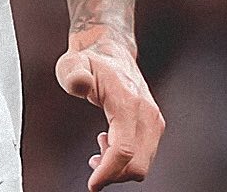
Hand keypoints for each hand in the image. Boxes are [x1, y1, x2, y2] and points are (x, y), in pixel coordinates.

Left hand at [56, 37, 164, 189]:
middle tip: (92, 161)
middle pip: (136, 164)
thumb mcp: (72, 63)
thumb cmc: (89, 58)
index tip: (93, 184)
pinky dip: (126, 158)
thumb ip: (73, 74)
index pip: (124, 150)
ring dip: (119, 165)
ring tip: (99, 146)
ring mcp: (154, 119)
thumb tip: (80, 84)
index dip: (109, 172)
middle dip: (113, 173)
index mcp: (128, 101)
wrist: (109, 48)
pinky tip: (109, 142)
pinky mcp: (154, 124)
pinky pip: (144, 154)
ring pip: (142, 163)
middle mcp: (147, 112)